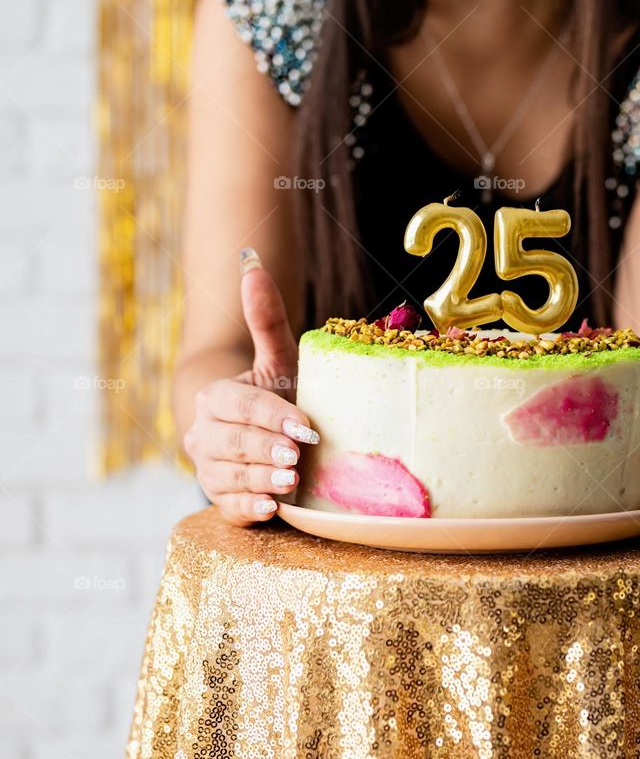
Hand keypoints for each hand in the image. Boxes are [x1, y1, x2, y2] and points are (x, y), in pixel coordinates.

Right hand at [184, 249, 316, 525]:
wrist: (274, 437)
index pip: (237, 406)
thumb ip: (266, 317)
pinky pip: (230, 508)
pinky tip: (273, 507)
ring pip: (228, 476)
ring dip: (262, 478)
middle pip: (229, 443)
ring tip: (291, 479)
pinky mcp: (224, 500)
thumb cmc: (281, 393)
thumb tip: (251, 261)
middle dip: (264, 448)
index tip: (304, 424)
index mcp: (215, 397)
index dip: (269, 415)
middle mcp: (205, 434)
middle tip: (296, 454)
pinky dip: (251, 508)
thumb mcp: (279, 358)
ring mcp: (211, 469)